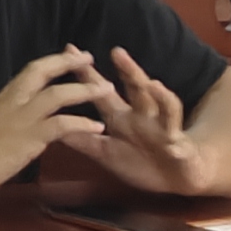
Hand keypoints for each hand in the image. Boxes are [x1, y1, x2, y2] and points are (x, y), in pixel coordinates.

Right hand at [0, 48, 109, 185]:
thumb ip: (8, 117)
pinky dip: (81, 123)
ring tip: (107, 89)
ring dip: (85, 91)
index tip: (72, 55)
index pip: (31, 70)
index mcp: (5, 98)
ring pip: (58, 95)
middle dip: (69, 63)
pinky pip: (61, 125)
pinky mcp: (30, 137)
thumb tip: (20, 117)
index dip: (53, 61)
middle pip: (43, 72)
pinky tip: (97, 127)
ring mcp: (23, 118)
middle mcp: (14, 101)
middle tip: (91, 59)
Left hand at [81, 47, 207, 180]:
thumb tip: (51, 126)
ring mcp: (162, 129)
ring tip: (151, 83)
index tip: (69, 49)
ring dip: (160, 97)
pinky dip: (177, 140)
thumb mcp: (106, 153)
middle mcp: (142, 117)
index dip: (85, 73)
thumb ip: (82, 140)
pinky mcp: (179, 147)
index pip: (101, 91)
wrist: (177, 180)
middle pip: (135, 89)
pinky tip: (173, 138)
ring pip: (163, 106)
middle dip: (128, 70)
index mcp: (120, 118)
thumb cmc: (140, 162)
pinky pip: (179, 140)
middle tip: (117, 52)